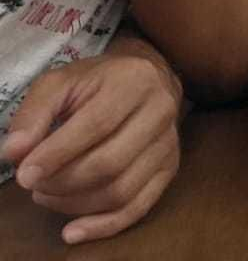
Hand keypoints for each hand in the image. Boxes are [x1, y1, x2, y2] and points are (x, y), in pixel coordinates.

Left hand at [2, 47, 182, 244]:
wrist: (147, 80)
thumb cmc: (97, 82)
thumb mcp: (61, 82)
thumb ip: (34, 112)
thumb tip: (14, 152)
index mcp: (135, 82)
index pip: (96, 125)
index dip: (57, 155)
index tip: (24, 175)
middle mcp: (161, 111)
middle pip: (110, 163)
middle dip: (62, 182)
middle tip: (33, 185)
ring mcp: (169, 142)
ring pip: (121, 190)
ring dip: (74, 204)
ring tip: (46, 195)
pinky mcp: (170, 168)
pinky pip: (139, 207)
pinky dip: (103, 226)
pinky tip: (73, 230)